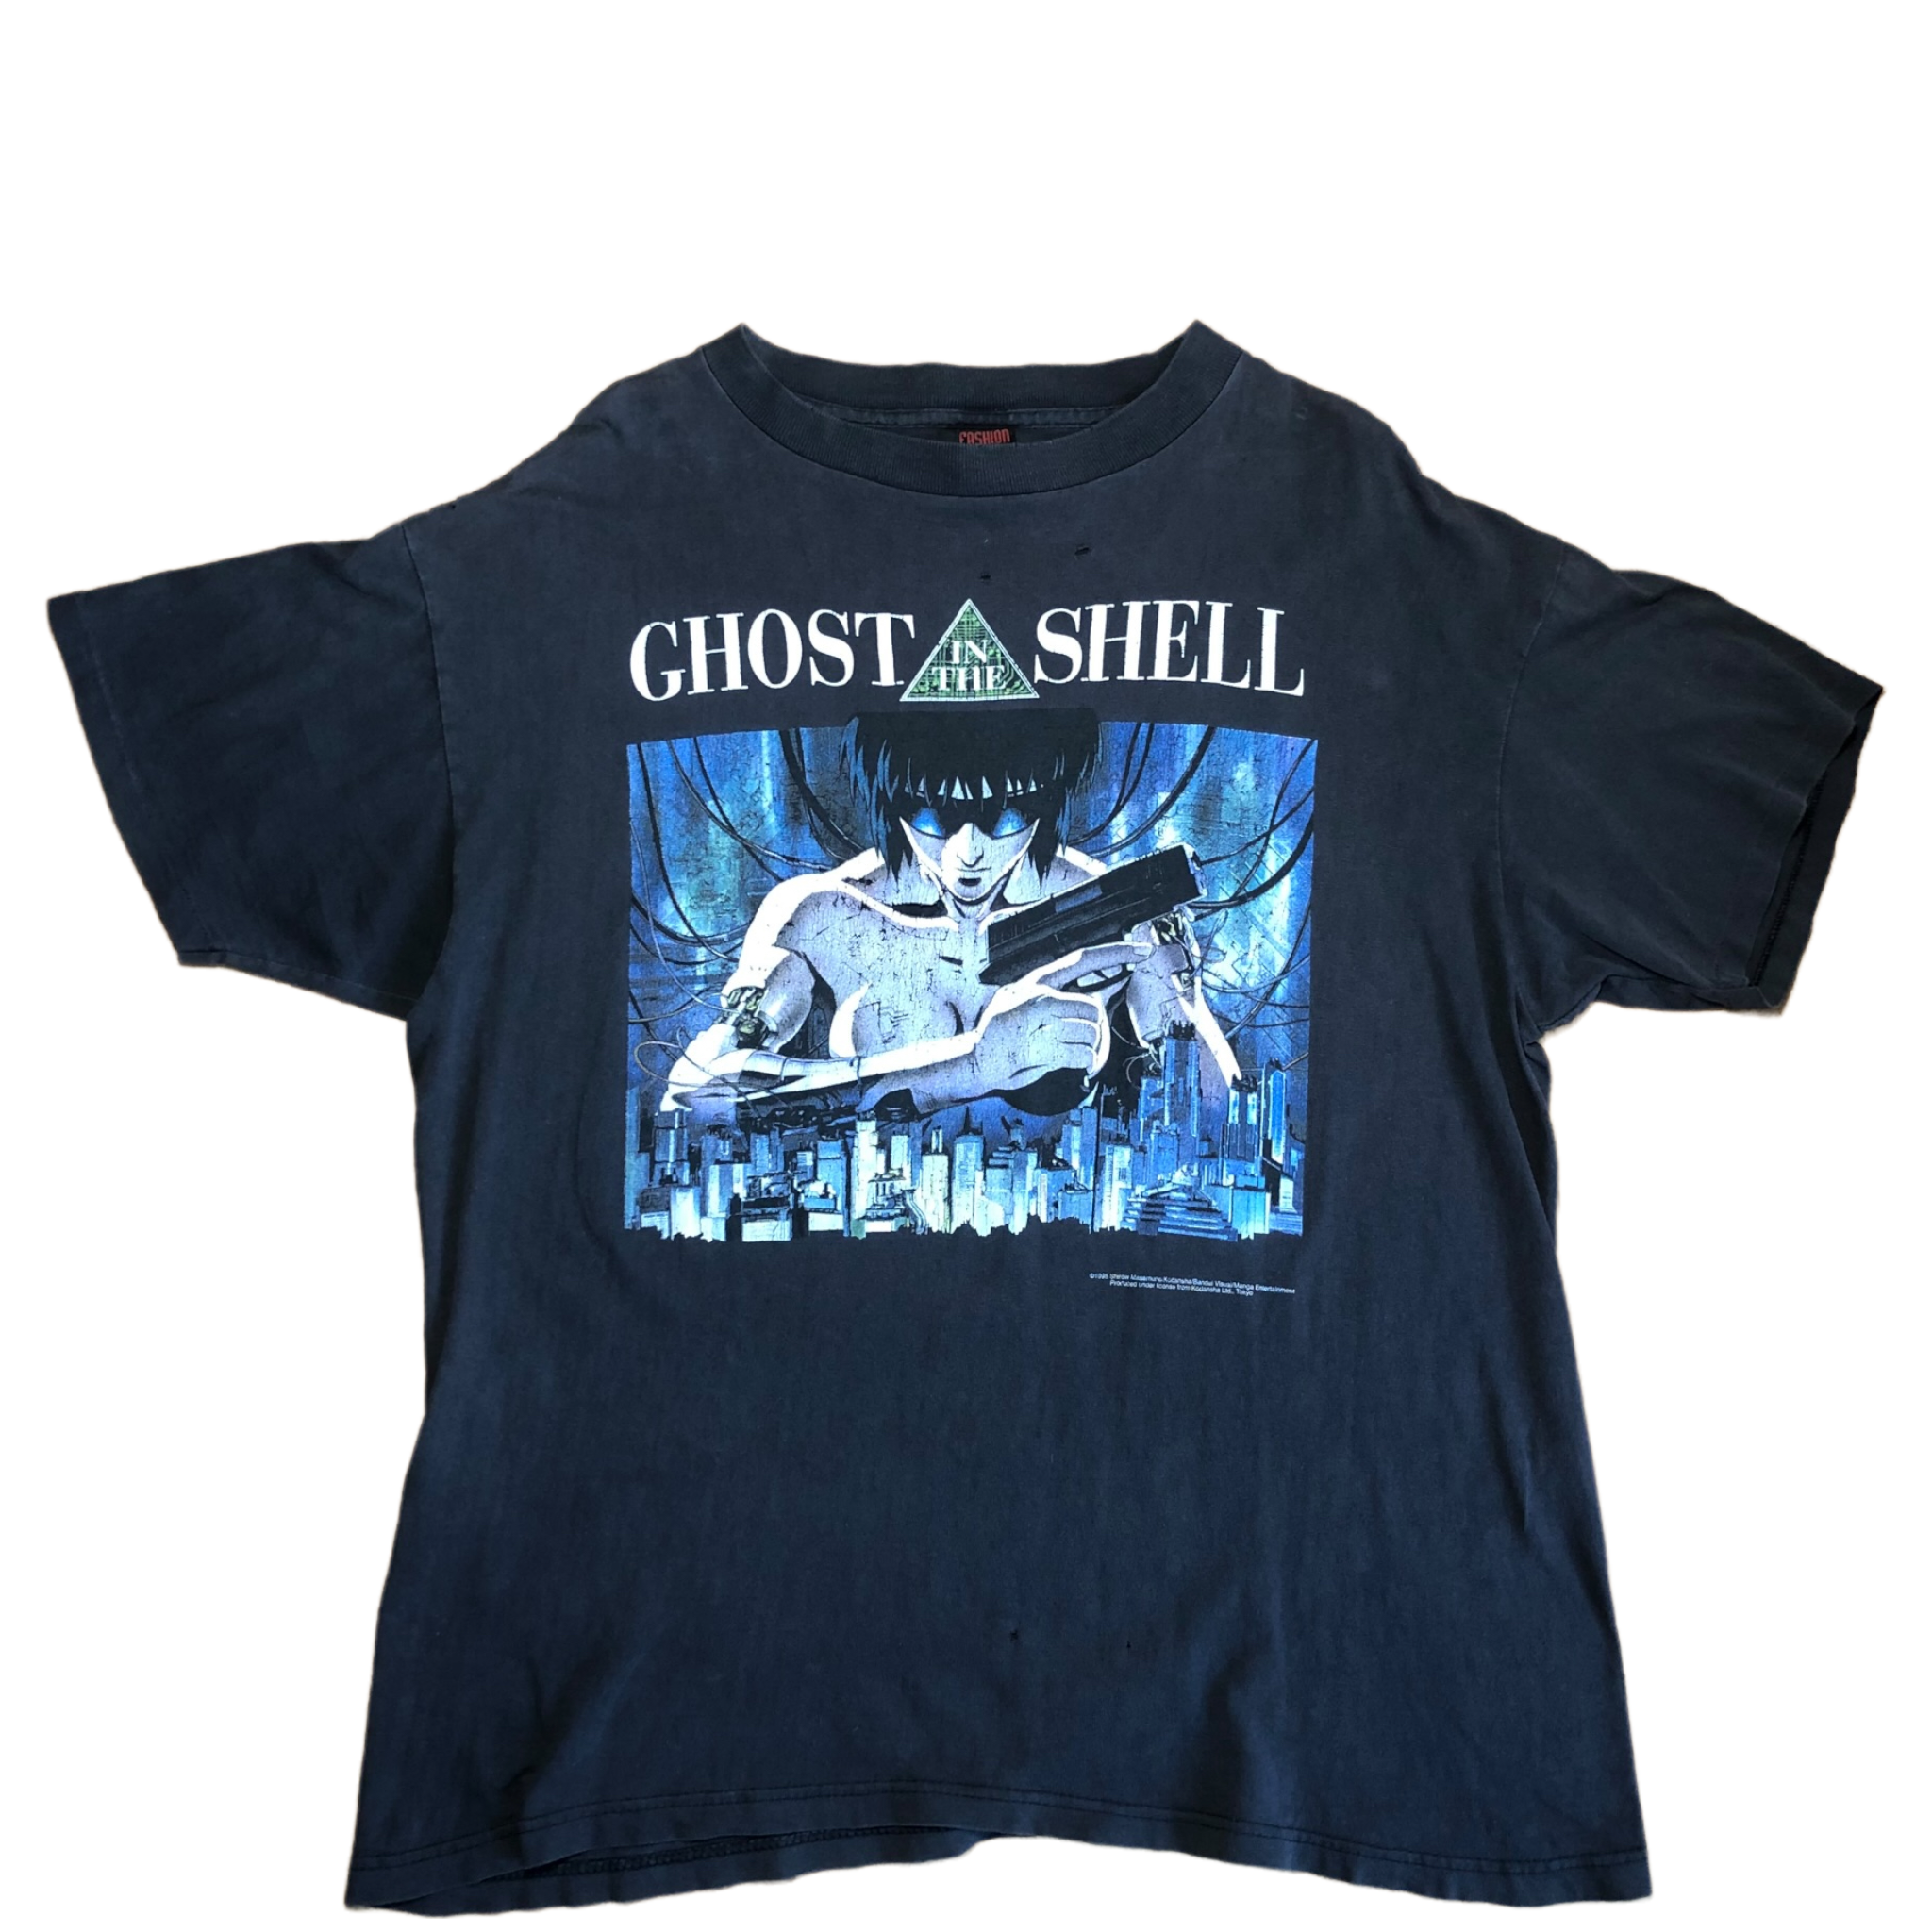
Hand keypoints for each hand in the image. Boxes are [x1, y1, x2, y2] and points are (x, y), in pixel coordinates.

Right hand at [961, 944, 1147, 1096]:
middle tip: (1079, 1041)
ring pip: (1088, 1032)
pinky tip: (1071, 1063)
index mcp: (1036, 981)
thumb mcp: (1026, 1005)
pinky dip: (1082, 1063)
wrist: (974, 1061)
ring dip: (1086, 1049)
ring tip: (1067, 1052)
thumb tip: (1098, 1001)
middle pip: (1092, 1007)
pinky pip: (1079, 1054)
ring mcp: (1032, 1020)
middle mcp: (1035, 995)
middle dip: (1094, 1030)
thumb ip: (1059, 999)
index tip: (1142, 950)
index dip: (1115, 953)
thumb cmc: (1006, 1036)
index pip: (1082, 960)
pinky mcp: (1033, 1046)